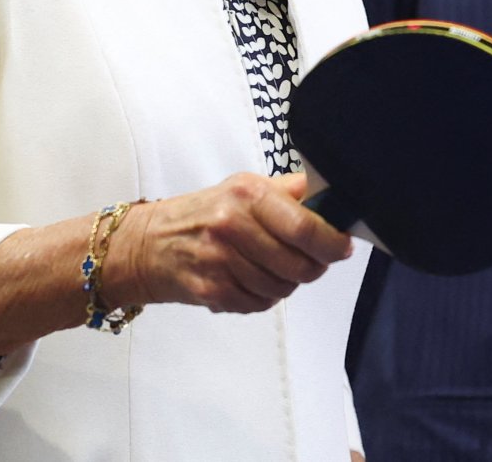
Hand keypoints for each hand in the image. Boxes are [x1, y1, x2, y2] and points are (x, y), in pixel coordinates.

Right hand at [124, 171, 352, 314]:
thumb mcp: (243, 186)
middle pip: (300, 264)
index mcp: (248, 194)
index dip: (333, 243)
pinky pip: (260, 304)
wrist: (148, 244)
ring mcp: (222, 261)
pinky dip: (264, 297)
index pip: (305, 226)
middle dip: (314, 267)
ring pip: (283, 288)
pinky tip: (252, 281)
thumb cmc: (204, 213)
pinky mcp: (213, 292)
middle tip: (312, 260)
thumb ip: (286, 191)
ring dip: (288, 283)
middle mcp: (234, 225)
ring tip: (274, 267)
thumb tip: (328, 192)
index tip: (343, 246)